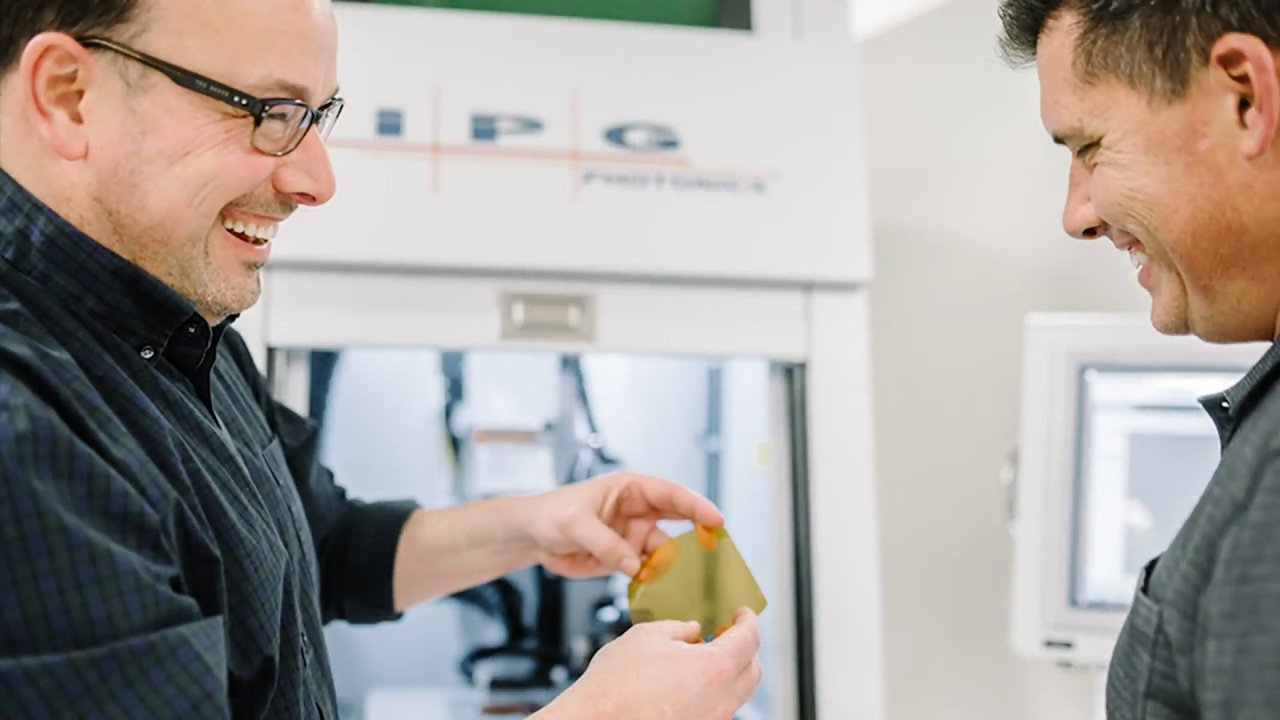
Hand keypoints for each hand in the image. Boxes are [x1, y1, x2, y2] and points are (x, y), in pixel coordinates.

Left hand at [524, 471, 723, 577]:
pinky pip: (648, 570)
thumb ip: (606, 543)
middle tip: (716, 548)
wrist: (531, 536)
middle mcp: (638, 510)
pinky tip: (660, 587)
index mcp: (630, 488)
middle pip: (678, 519)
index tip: (716, 520)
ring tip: (679, 578)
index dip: (697, 506)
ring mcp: (633, 535)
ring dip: (672, 564)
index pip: (671, 494)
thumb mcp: (575, 524)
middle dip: (699, 531)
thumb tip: (634, 564)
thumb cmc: (550, 514)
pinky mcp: (625, 558)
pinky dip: (656, 580)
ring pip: (664, 551)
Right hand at [548, 608, 761, 719]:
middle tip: (726, 633)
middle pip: (753, 671)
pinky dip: (712, 691)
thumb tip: (693, 631)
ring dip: (728, 671)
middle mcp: (720, 700)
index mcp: (714, 669)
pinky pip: (717, 709)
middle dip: (745, 648)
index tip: (742, 613)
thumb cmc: (615, 683)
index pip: (750, 639)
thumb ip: (679, 629)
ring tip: (702, 656)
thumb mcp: (647, 636)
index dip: (748, 620)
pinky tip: (688, 681)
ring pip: (737, 693)